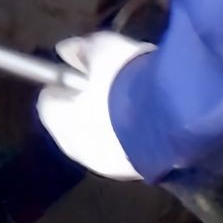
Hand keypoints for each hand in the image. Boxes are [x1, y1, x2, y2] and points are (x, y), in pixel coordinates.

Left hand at [36, 32, 153, 180]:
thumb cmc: (126, 79)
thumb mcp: (104, 48)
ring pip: (99, 140)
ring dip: (108, 124)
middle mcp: (76, 147)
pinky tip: (148, 119)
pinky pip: (124, 150)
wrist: (174, 118)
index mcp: (59, 119)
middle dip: (85, 106)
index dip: (63, 84)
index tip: (79, 71)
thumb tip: (66, 51)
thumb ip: (81, 49)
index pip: (49, 102)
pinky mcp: (133, 174)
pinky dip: (129, 137)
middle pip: (72, 124)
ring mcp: (104, 165)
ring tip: (133, 101)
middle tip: (107, 85)